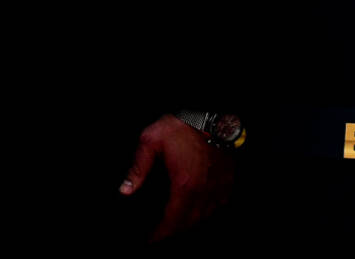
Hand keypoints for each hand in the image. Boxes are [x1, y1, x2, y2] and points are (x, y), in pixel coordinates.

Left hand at [119, 114, 234, 241]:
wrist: (212, 114)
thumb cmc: (182, 126)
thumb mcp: (150, 141)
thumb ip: (138, 168)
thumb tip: (126, 189)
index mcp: (184, 185)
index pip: (172, 221)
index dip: (160, 234)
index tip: (151, 240)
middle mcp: (204, 192)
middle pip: (189, 223)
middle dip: (173, 231)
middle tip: (160, 233)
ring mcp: (218, 188)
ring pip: (205, 217)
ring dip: (189, 223)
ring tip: (175, 224)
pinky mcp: (228, 182)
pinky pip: (218, 206)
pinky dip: (206, 212)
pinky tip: (197, 209)